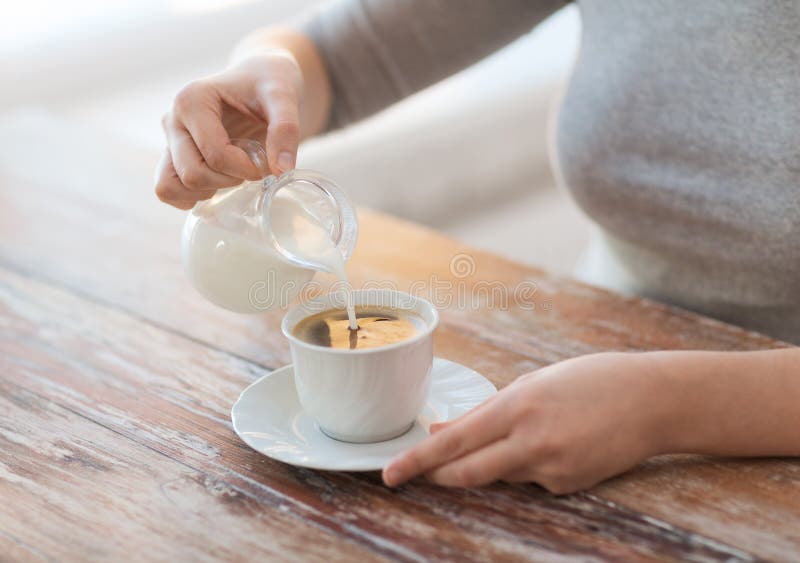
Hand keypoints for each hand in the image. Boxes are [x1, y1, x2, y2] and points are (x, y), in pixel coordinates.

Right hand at [155, 51, 302, 208]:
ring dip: (206, 191)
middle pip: (190, 174)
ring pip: (170, 186)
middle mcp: (173, 119)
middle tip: (251, 169)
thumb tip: (282, 170)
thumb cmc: (268, 82)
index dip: (246, 169)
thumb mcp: (284, 96)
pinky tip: (219, 183)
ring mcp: (170, 140)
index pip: (214, 154)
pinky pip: (168, 190)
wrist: (260, 79)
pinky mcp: (174, 155)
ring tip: (232, 176)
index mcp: (192, 100)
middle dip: (227, 181)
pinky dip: (192, 197)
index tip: (266, 163)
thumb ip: (286, 128)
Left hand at [382, 352, 671, 493]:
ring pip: (501, 476)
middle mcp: (530, 441)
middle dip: (437, 475)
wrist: (652, 400)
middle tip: (415, 474)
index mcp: (516, 406)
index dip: (418, 460)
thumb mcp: (533, 384)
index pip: (454, 442)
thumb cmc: (590, 381)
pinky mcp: (568, 487)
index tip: (390, 473)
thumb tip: (442, 430)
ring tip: (542, 428)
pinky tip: (565, 441)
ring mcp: (551, 469)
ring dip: (500, 460)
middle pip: (466, 473)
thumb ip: (485, 412)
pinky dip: (533, 465)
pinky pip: (532, 481)